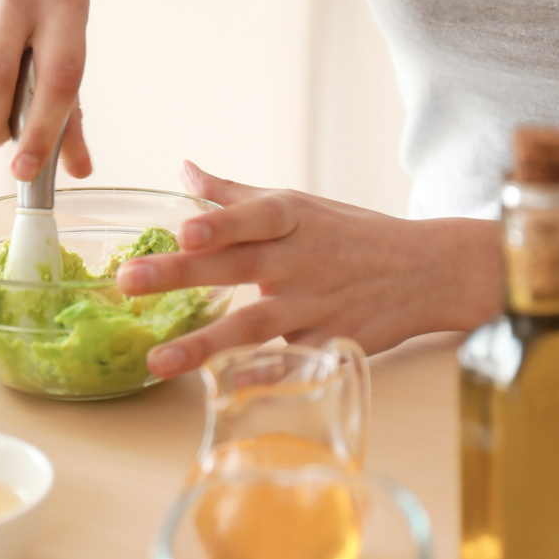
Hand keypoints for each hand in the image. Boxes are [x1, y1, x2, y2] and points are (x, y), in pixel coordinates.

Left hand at [116, 162, 497, 377]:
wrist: (429, 270)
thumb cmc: (351, 235)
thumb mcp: (299, 205)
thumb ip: (235, 194)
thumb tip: (184, 170)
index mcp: (293, 219)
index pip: (253, 216)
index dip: (220, 223)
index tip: (183, 229)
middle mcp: (303, 260)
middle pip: (237, 266)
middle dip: (181, 275)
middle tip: (128, 282)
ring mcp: (317, 305)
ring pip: (255, 325)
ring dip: (205, 344)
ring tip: (156, 360)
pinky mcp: (331, 344)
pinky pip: (290, 364)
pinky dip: (261, 376)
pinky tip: (224, 388)